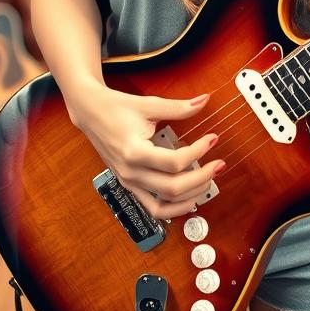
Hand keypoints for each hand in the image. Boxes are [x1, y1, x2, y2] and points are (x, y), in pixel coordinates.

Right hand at [65, 83, 223, 219]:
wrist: (90, 113)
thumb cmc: (115, 107)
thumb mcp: (148, 104)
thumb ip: (178, 107)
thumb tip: (203, 102)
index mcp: (134, 151)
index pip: (175, 162)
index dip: (199, 151)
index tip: (212, 138)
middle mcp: (130, 172)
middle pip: (173, 188)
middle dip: (201, 178)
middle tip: (219, 164)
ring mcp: (129, 182)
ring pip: (165, 205)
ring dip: (191, 197)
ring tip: (208, 181)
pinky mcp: (130, 185)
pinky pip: (153, 208)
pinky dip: (173, 208)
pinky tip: (189, 198)